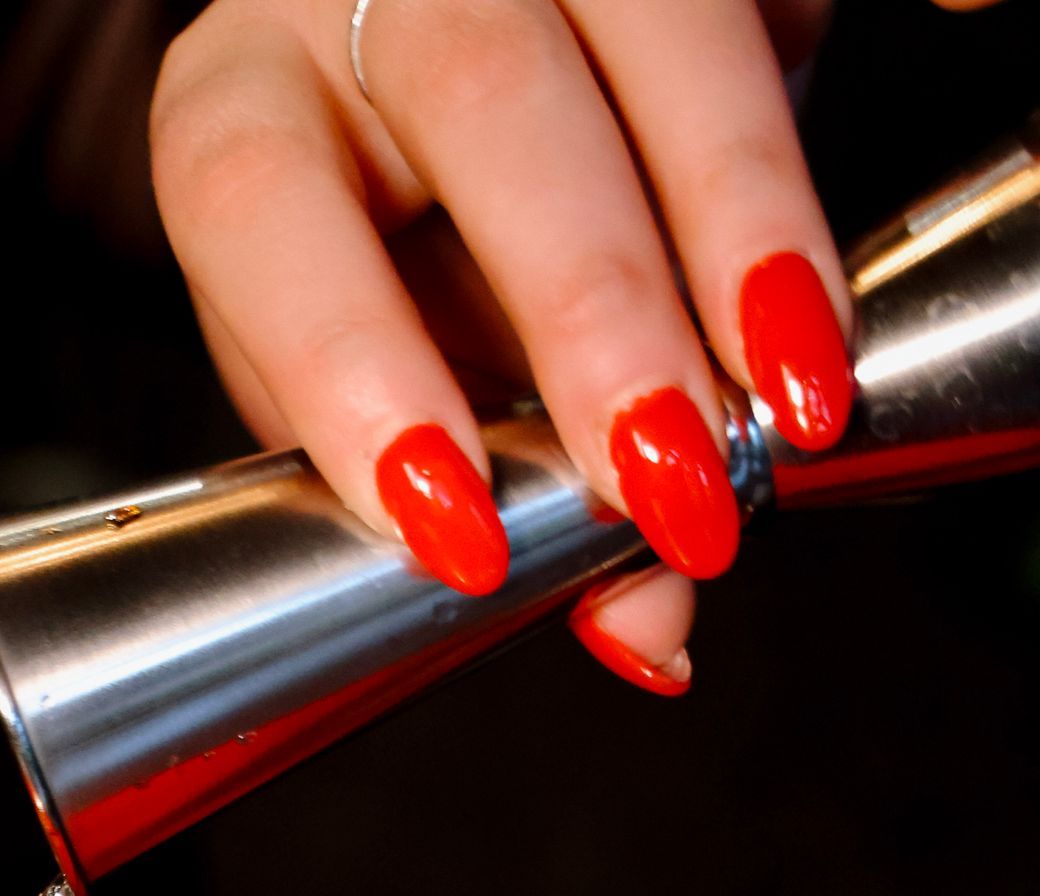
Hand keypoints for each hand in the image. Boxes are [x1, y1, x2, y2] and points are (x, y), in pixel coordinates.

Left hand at [151, 0, 987, 695]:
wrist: (488, 74)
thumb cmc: (408, 245)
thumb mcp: (412, 381)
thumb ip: (494, 489)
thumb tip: (647, 626)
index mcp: (243, 103)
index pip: (258, 205)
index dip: (351, 364)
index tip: (458, 523)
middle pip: (480, 98)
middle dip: (590, 306)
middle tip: (667, 477)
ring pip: (651, 27)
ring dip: (738, 222)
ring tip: (787, 397)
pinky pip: (763, 1)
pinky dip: (832, 115)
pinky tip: (859, 233)